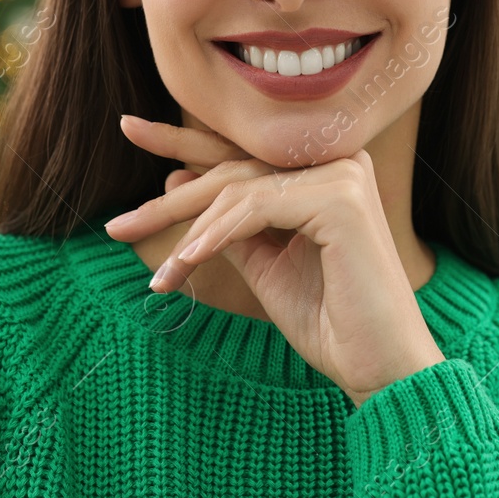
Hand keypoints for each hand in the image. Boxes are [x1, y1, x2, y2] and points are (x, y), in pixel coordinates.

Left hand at [101, 115, 445, 406]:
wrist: (380, 367)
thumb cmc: (332, 322)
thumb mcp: (266, 267)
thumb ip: (229, 225)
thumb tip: (177, 180)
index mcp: (325, 173)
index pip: (244, 154)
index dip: (184, 141)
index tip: (131, 130)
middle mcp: (339, 161)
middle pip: (234, 169)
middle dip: (171, 200)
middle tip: (117, 226)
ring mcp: (343, 174)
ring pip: (239, 189)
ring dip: (189, 233)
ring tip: (160, 275)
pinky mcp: (341, 198)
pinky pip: (256, 208)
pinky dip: (216, 235)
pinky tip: (188, 262)